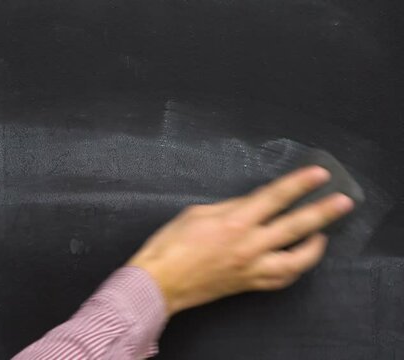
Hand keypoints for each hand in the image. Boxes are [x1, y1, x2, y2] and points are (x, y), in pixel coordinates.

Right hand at [127, 166, 353, 316]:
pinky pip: (280, 279)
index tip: (319, 174)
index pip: (275, 197)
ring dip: (315, 246)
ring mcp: (251, 268)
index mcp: (235, 222)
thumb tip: (251, 204)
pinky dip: (294, 269)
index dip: (299, 183)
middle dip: (322, 212)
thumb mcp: (197, 213)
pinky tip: (299, 260)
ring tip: (323, 235)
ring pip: (297, 260)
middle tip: (343, 202)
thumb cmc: (171, 245)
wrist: (159, 281)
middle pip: (295, 226)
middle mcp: (249, 246)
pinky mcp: (248, 284)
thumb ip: (230, 207)